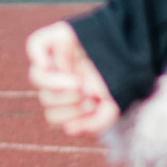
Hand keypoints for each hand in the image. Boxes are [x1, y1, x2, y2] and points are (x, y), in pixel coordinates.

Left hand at [27, 20, 116, 138]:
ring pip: (37, 76)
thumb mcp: (113, 108)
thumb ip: (94, 125)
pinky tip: (54, 66)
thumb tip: (69, 129)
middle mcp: (59, 77)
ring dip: (56, 86)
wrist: (132, 46)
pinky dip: (40, 57)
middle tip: (86, 95)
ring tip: (78, 84)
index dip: (68, 116)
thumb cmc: (122, 78)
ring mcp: (55, 57)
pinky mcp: (56, 37)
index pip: (53, 115)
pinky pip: (34, 46)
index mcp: (68, 96)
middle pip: (45, 98)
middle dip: (66, 102)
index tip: (90, 106)